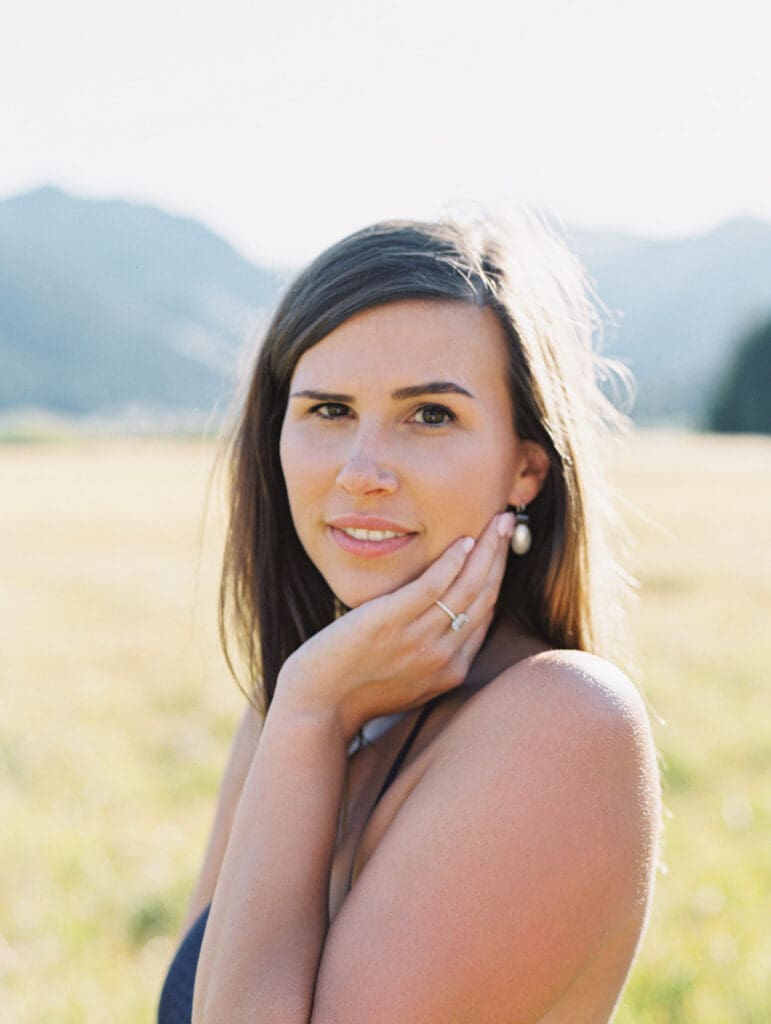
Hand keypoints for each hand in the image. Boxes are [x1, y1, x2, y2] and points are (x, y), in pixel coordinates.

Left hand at [274, 511, 515, 742]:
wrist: (318, 707)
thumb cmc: (354, 691)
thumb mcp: (409, 681)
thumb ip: (432, 655)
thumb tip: (446, 623)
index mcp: (451, 671)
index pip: (485, 614)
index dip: (497, 576)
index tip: (501, 548)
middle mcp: (443, 657)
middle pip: (484, 597)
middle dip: (499, 556)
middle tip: (507, 522)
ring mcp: (419, 640)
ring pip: (466, 588)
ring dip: (485, 550)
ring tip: (494, 521)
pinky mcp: (390, 622)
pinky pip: (432, 586)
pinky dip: (452, 562)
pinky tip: (462, 541)